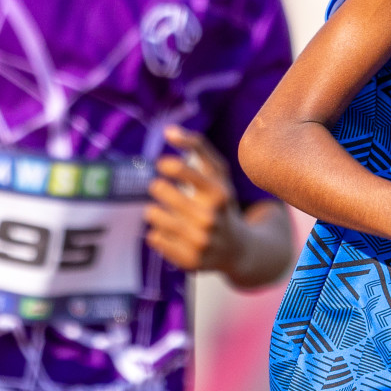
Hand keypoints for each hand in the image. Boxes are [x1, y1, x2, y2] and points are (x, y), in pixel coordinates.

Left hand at [145, 126, 243, 274]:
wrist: (238, 249)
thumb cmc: (222, 202)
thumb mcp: (219, 173)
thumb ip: (197, 147)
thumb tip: (168, 130)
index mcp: (220, 193)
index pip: (184, 170)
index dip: (169, 164)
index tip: (163, 165)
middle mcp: (211, 218)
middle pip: (160, 190)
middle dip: (159, 187)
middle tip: (162, 190)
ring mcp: (199, 242)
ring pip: (152, 215)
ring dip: (155, 211)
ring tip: (164, 212)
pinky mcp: (188, 261)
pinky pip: (154, 237)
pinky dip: (158, 232)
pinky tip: (172, 233)